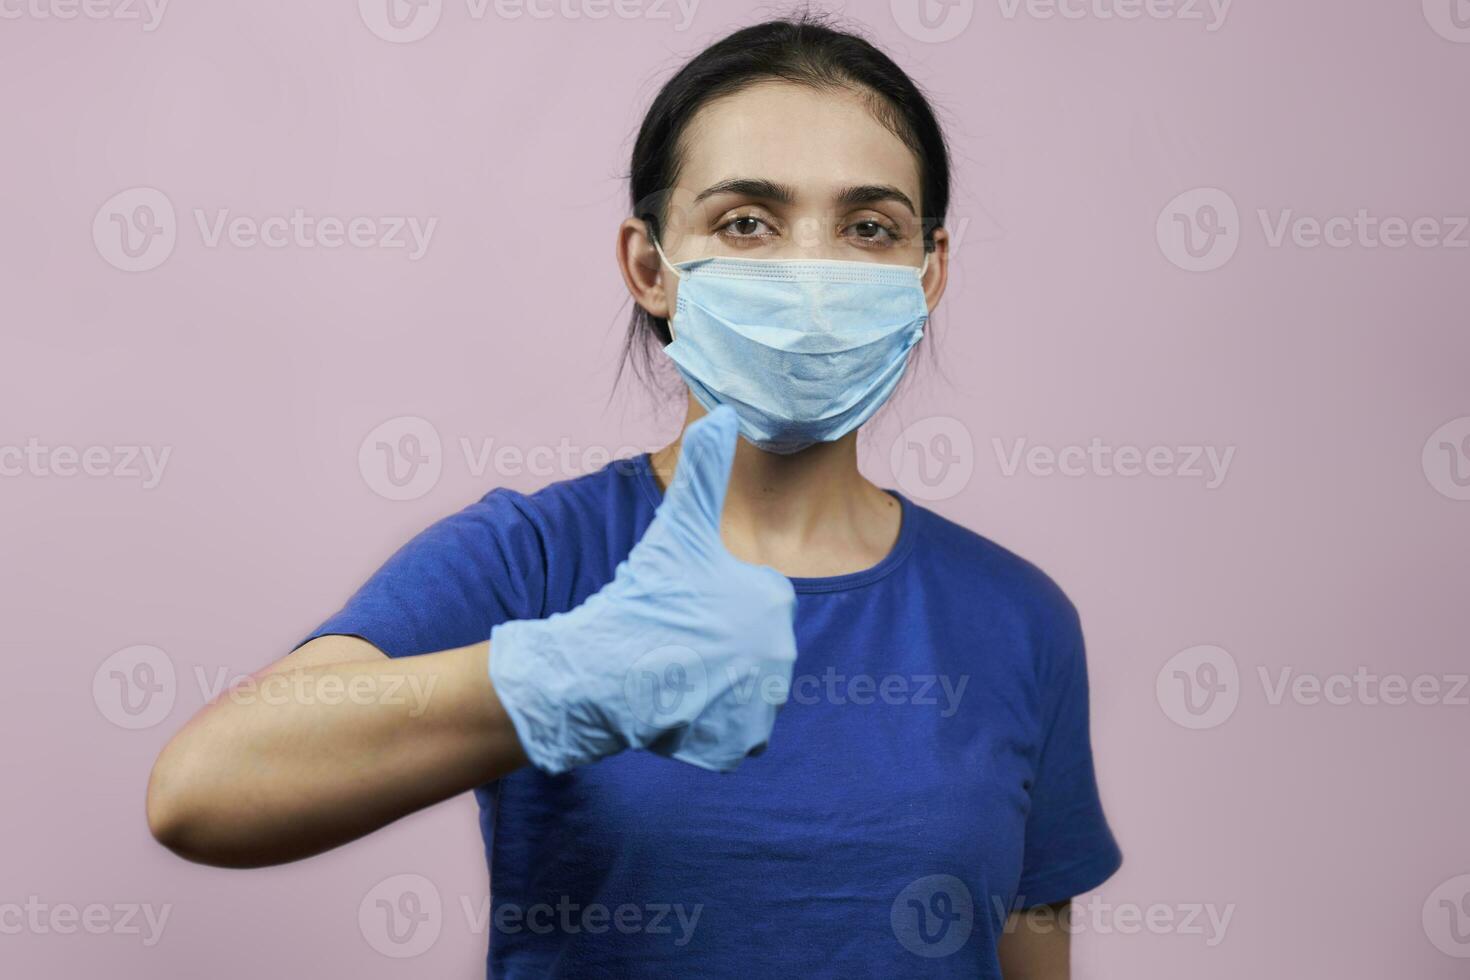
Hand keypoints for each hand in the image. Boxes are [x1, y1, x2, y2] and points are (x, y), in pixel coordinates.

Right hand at [489, 406, 798, 773]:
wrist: (602, 670)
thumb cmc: (640, 594)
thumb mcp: (676, 526)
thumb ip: (705, 470)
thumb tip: (725, 411)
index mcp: (774, 600)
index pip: (753, 605)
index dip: (712, 605)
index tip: (683, 608)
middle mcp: (782, 653)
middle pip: (750, 650)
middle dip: (714, 648)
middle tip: (674, 642)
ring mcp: (763, 703)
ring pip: (743, 690)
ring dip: (712, 685)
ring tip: (673, 671)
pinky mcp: (741, 744)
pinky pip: (732, 732)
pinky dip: (708, 724)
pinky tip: (677, 705)